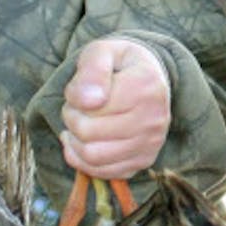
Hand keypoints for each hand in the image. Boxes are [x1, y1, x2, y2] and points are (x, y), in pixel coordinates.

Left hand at [60, 37, 171, 178]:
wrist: (148, 79)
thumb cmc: (120, 65)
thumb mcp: (102, 51)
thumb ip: (92, 69)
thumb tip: (88, 101)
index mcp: (146, 85)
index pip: (91, 106)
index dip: (73, 98)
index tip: (78, 90)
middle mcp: (154, 117)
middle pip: (88, 132)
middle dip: (71, 119)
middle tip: (75, 108)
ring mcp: (152, 142)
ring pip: (93, 156)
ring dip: (75, 141)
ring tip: (79, 124)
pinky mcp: (144, 161)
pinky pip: (103, 173)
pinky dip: (83, 160)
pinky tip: (82, 143)